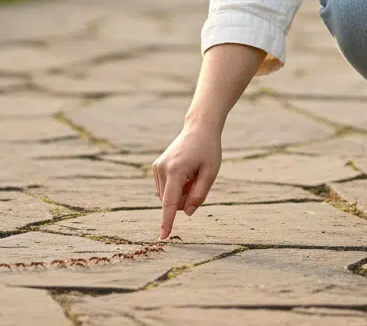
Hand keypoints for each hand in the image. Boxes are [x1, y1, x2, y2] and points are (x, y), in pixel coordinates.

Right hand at [151, 123, 222, 238]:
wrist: (198, 128)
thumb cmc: (208, 150)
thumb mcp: (210, 173)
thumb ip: (199, 195)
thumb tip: (186, 212)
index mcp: (176, 171)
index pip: (170, 203)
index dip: (167, 221)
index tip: (163, 237)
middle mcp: (162, 169)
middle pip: (171, 202)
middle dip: (184, 200)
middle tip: (198, 180)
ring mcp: (157, 168)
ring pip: (167, 197)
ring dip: (181, 193)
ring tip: (192, 174)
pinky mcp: (156, 167)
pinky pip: (165, 189)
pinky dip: (176, 187)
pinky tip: (185, 173)